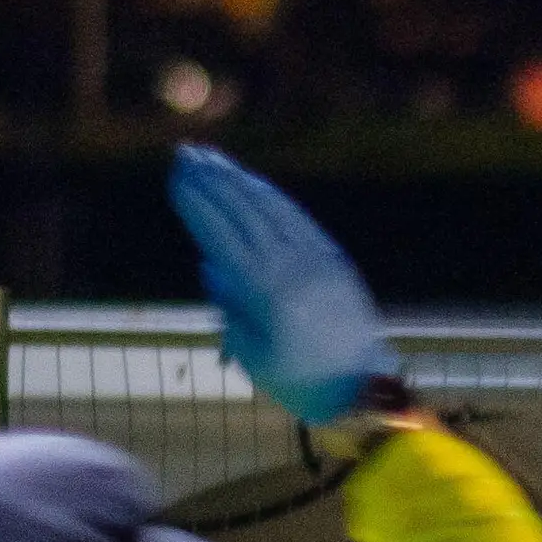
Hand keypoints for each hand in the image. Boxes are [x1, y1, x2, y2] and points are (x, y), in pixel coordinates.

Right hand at [169, 146, 399, 425]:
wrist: (365, 387)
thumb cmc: (303, 383)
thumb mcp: (254, 357)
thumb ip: (230, 309)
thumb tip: (211, 265)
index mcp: (266, 292)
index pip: (222, 236)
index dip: (197, 204)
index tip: (176, 177)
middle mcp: (291, 265)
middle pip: (244, 212)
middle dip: (212, 181)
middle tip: (185, 154)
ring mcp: (315, 256)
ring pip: (270, 207)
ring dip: (238, 180)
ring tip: (211, 159)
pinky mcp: (332, 256)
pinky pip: (295, 215)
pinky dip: (269, 195)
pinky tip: (251, 182)